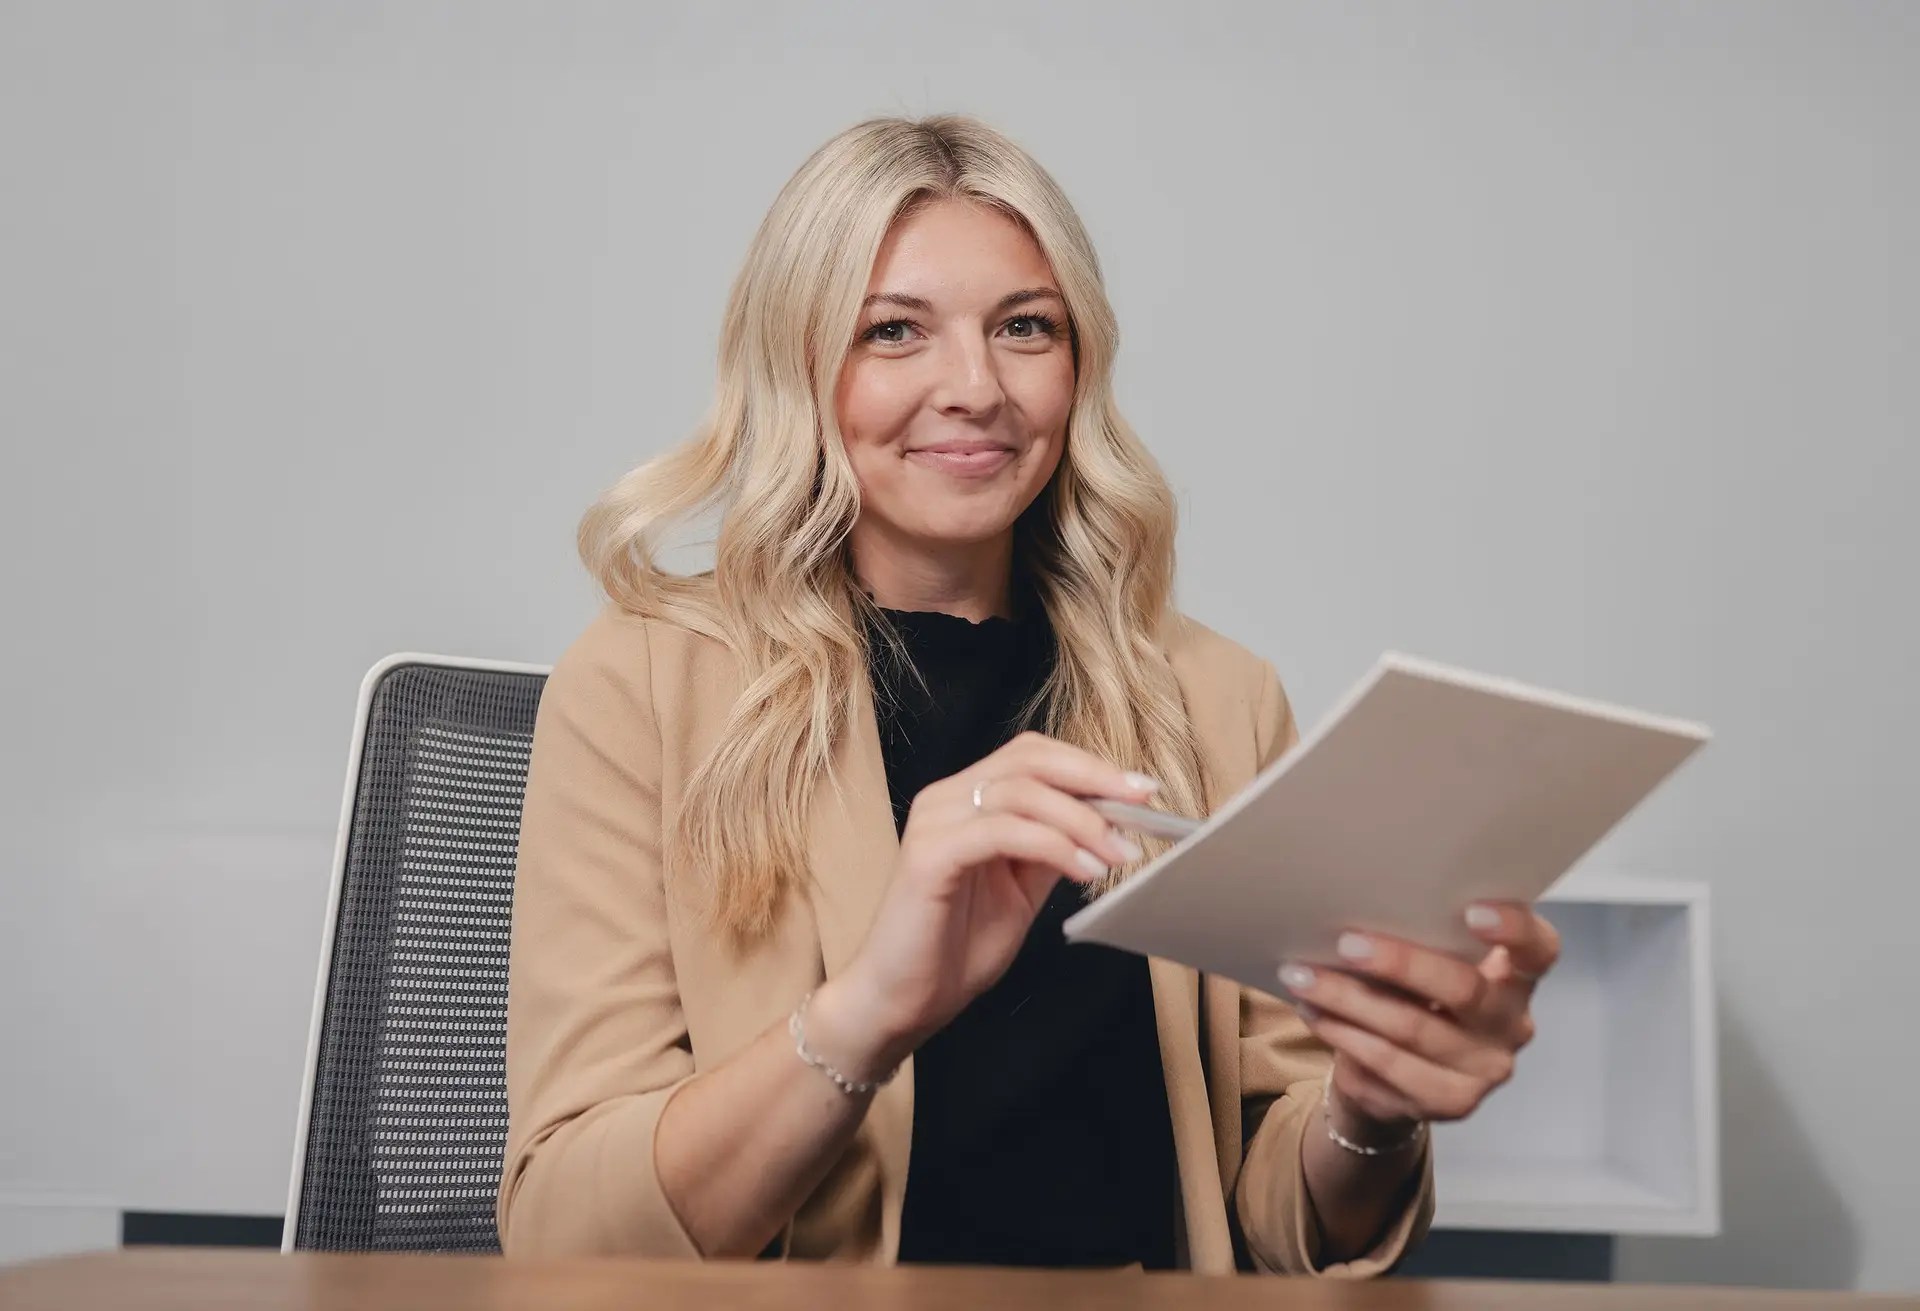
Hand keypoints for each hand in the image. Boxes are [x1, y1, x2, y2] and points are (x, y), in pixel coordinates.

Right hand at [825, 733, 1157, 1072]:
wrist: (901, 1000)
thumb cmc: (954, 948)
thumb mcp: (1021, 890)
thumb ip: (1052, 850)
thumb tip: (1108, 823)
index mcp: (966, 800)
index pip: (1033, 756)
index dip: (1090, 766)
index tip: (1142, 791)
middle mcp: (946, 798)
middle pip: (1029, 759)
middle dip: (1094, 778)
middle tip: (1141, 805)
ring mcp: (934, 823)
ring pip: (1021, 792)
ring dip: (1082, 821)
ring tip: (1117, 855)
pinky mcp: (929, 855)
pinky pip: (1002, 831)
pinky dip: (1053, 845)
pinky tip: (1084, 871)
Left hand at [1278, 902, 1559, 1136]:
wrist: (1395, 1076)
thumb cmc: (1411, 996)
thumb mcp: (1426, 965)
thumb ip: (1418, 940)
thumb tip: (1355, 905)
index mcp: (1516, 978)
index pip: (1539, 950)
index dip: (1515, 928)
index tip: (1472, 910)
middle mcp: (1511, 1025)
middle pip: (1462, 987)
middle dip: (1399, 961)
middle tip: (1345, 942)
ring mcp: (1486, 1070)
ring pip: (1412, 1028)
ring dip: (1349, 998)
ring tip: (1303, 975)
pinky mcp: (1452, 1103)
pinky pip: (1388, 1063)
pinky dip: (1343, 1033)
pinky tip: (1313, 1011)